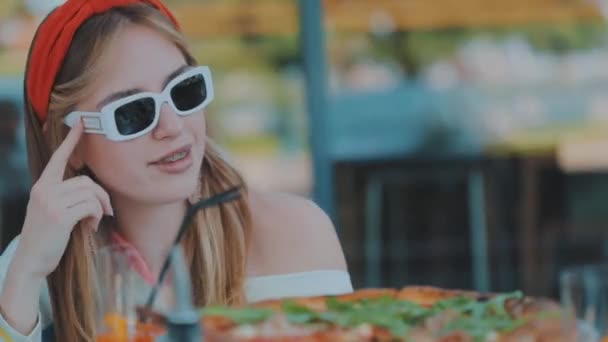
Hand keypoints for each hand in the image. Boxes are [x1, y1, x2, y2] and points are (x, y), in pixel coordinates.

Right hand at [15, 120, 112, 279]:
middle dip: (101, 196)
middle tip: (105, 212)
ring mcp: (51, 202)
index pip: (58, 157)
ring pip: (91, 193)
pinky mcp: (60, 216)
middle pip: (86, 181)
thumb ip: (65, 197)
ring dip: (100, 208)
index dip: (72, 139)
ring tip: (94, 222)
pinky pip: (91, 206)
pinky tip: (90, 227)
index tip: (82, 122)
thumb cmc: (46, 238)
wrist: (30, 262)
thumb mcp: (51, 211)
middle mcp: (44, 190)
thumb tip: (93, 192)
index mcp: (42, 186)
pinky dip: (97, 216)